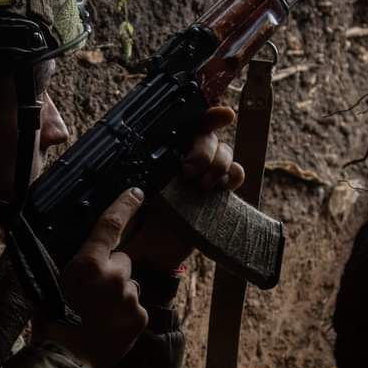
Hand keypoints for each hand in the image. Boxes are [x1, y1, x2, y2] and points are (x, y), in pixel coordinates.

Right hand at [34, 188, 148, 367]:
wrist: (66, 360)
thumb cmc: (52, 321)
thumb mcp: (50, 282)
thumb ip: (72, 262)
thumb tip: (80, 249)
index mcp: (88, 263)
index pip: (111, 225)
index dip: (124, 205)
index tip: (136, 193)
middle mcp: (114, 275)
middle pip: (121, 260)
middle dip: (110, 270)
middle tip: (92, 292)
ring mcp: (130, 297)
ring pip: (129, 284)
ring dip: (118, 292)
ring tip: (98, 312)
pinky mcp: (140, 317)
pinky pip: (135, 305)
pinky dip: (125, 312)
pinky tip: (108, 324)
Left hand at [121, 106, 243, 278]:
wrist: (152, 252)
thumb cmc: (136, 222)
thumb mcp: (130, 198)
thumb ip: (136, 184)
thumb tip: (138, 174)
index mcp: (165, 155)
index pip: (187, 125)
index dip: (208, 115)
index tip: (224, 115)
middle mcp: (186, 159)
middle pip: (208, 136)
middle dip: (204, 149)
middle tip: (188, 171)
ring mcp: (205, 175)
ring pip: (224, 152)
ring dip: (217, 163)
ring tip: (202, 185)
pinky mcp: (219, 194)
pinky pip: (236, 174)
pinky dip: (234, 175)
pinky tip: (223, 185)